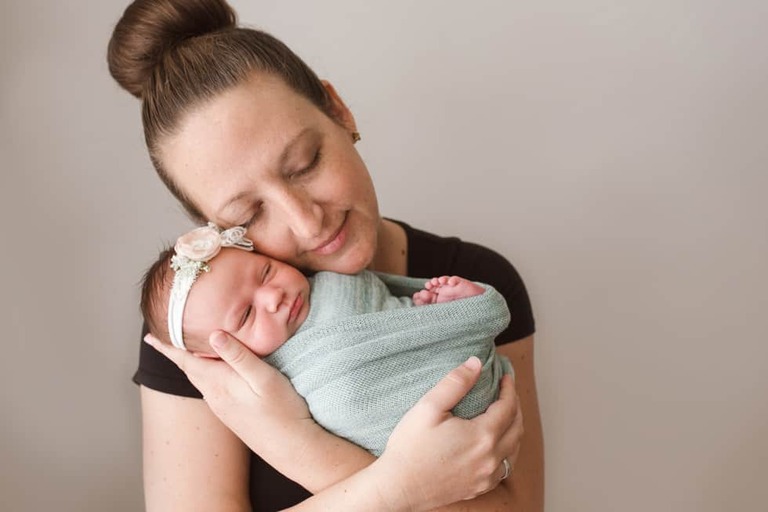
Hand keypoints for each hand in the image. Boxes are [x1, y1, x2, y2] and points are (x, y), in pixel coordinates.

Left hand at [144, 331, 317, 472]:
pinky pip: (210, 388)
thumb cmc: (283, 411)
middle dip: (176, 353)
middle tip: (163, 337)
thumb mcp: (264, 378)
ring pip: (200, 380)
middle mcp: (215, 397)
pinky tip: (213, 371)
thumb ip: (239, 356)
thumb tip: (214, 334)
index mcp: (220, 384)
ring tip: (184, 350)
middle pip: (190, 369)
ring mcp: (222, 408)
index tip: (149, 336)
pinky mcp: (232, 415)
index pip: (186, 361)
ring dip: (190, 364)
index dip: (168, 347)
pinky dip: (204, 374)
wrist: (292, 449)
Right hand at [374, 356, 522, 510]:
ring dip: (514, 428)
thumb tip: (476, 363)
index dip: (509, 389)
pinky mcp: (479, 488)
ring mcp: (486, 476)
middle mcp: (490, 458)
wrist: (398, 487)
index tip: (505, 376)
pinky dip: (508, 451)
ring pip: (514, 449)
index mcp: (482, 436)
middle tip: (507, 391)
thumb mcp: (428, 407)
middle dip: (515, 405)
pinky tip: (498, 444)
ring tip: (505, 413)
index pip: (508, 407)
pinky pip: (505, 468)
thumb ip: (455, 383)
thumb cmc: (409, 448)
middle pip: (517, 427)